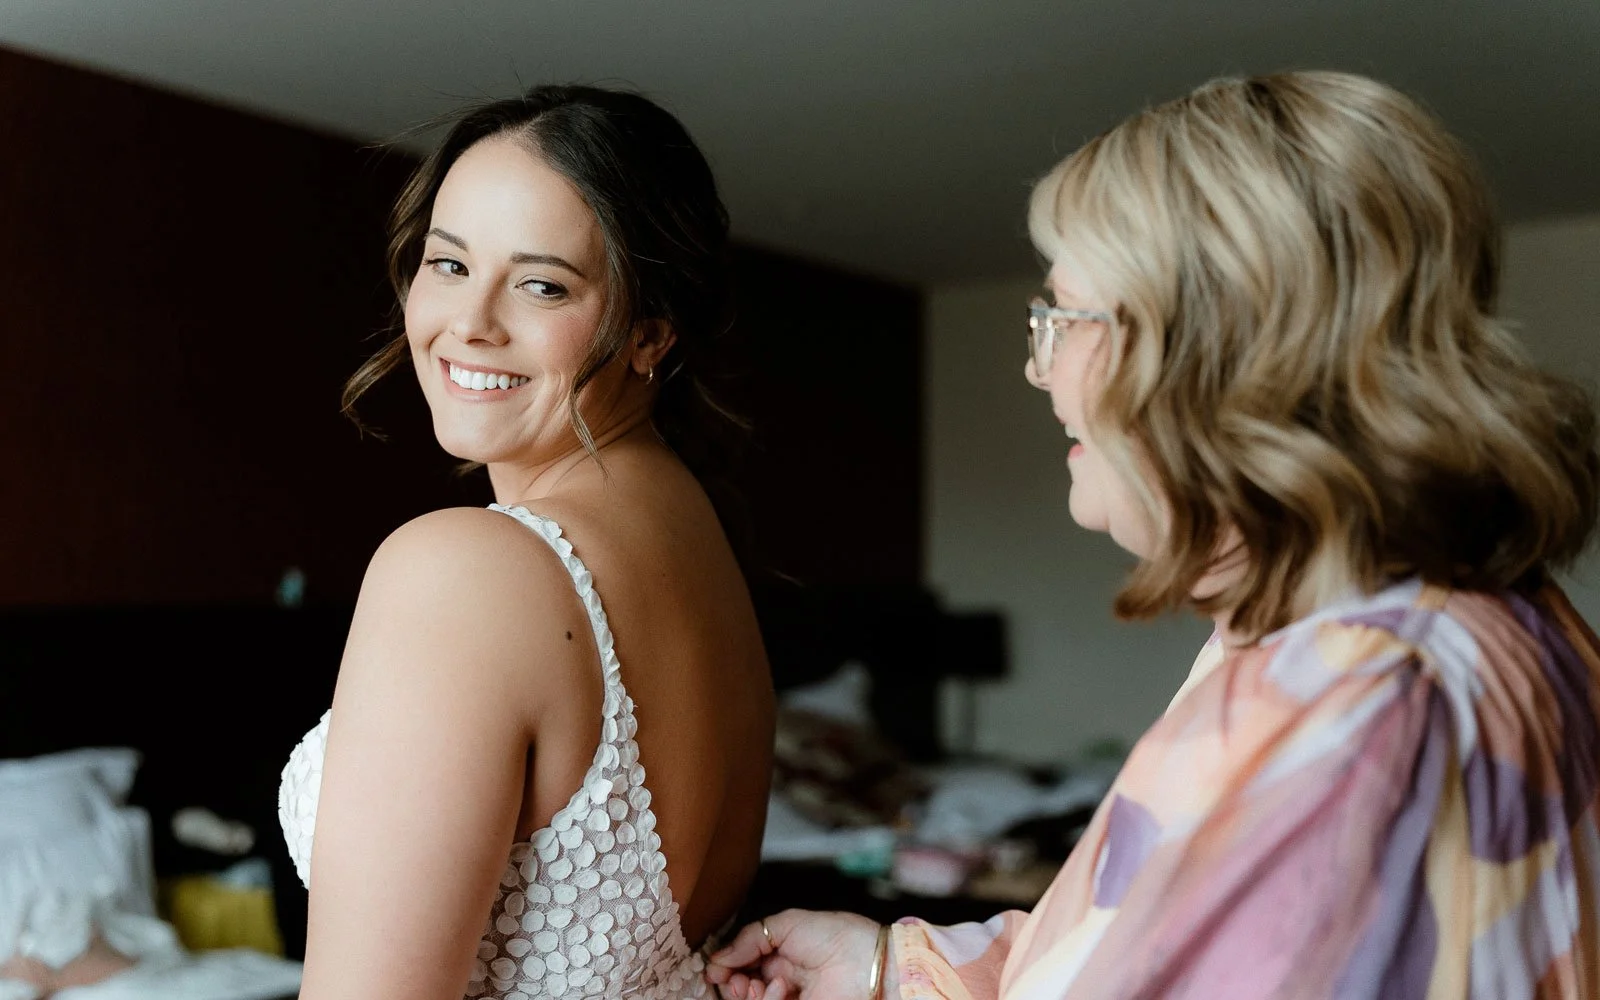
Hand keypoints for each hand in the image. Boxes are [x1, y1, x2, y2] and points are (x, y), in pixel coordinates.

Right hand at [705, 909, 882, 999]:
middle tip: (733, 979)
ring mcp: (790, 999)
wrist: (869, 962)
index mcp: (781, 954)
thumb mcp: (788, 924)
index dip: (726, 966)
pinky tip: (779, 988)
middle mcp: (782, 979)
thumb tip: (718, 957)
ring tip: (757, 984)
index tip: (714, 967)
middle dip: (730, 984)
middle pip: (741, 988)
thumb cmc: (838, 936)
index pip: (742, 964)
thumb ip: (750, 937)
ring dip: (746, 994)